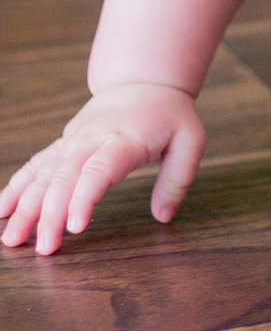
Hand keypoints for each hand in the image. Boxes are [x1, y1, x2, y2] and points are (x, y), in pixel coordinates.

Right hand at [0, 84, 205, 255]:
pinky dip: (16, 186)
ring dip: (24, 206)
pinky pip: (36, 165)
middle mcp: (91, 140)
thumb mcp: (190, 141)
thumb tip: (163, 217)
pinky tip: (1, 210)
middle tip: (43, 249)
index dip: (83, 198)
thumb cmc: (170, 115)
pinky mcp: (64, 144)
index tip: (75, 227)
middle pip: (64, 178)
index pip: (98, 170)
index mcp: (123, 139)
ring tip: (11, 239)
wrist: (143, 81)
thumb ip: (178, 179)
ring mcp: (73, 141)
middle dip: (49, 215)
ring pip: (43, 174)